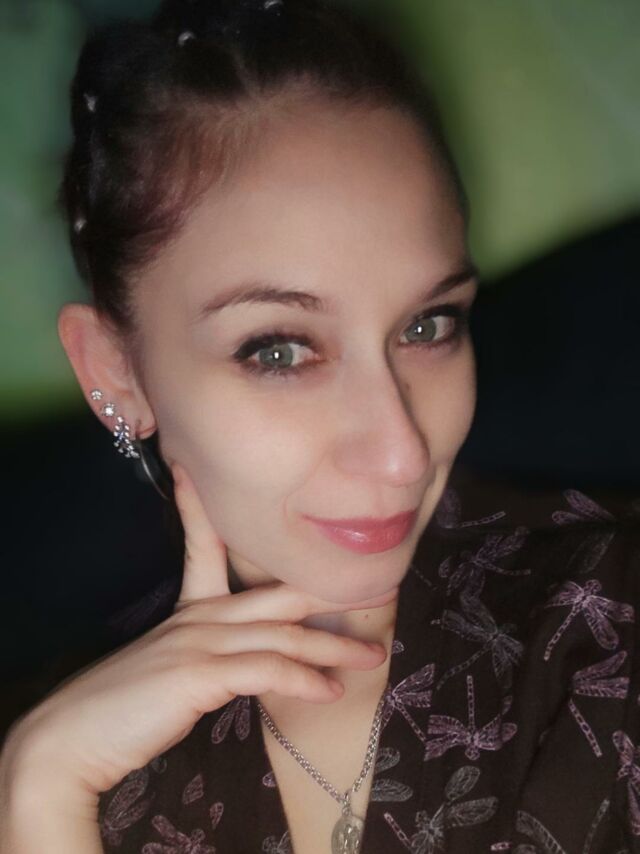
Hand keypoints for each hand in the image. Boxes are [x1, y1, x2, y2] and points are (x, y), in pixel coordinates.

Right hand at [3, 463, 393, 797]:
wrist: (75, 736)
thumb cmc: (122, 704)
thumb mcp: (171, 666)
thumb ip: (210, 654)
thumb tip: (248, 662)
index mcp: (190, 608)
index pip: (205, 544)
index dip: (207, 507)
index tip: (203, 471)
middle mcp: (199, 616)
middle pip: (277, 595)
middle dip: (329, 592)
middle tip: (377, 587)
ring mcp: (200, 640)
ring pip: (283, 635)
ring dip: (333, 648)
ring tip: (370, 657)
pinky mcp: (200, 674)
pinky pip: (266, 671)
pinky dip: (303, 680)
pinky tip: (329, 692)